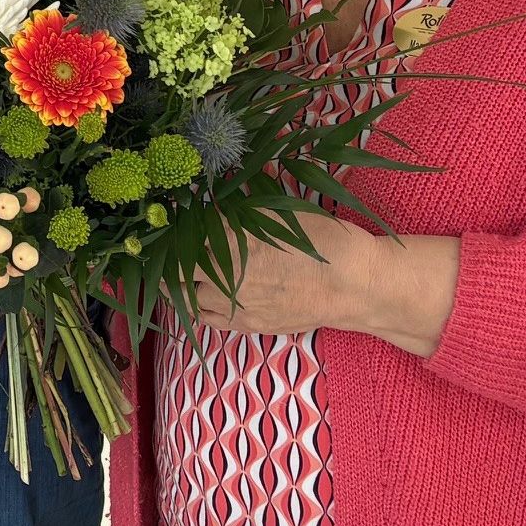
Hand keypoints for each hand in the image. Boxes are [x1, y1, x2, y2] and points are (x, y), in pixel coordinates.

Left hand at [190, 215, 457, 356]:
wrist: (355, 285)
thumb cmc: (323, 240)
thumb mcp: (280, 211)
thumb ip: (242, 208)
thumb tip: (215, 200)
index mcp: (232, 239)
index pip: (183, 231)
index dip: (176, 223)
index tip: (174, 218)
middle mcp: (226, 274)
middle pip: (175, 267)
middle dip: (170, 255)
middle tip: (172, 244)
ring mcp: (235, 304)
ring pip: (185, 295)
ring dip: (180, 280)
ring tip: (182, 268)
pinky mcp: (247, 325)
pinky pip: (205, 318)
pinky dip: (196, 304)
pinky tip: (200, 292)